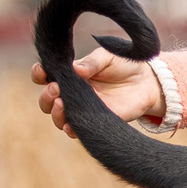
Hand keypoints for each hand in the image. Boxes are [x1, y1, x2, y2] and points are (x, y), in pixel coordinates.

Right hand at [31, 48, 165, 137]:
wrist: (147, 82)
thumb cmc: (124, 65)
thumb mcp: (108, 57)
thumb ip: (92, 62)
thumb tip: (76, 69)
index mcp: (70, 75)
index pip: (46, 76)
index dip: (39, 74)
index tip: (41, 70)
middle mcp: (72, 93)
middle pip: (47, 100)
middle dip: (46, 96)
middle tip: (56, 88)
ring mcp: (82, 109)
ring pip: (58, 117)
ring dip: (55, 112)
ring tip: (61, 102)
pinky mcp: (95, 122)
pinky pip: (77, 131)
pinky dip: (70, 129)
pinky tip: (70, 124)